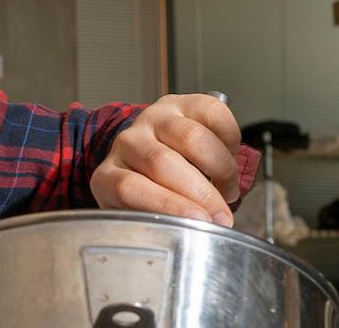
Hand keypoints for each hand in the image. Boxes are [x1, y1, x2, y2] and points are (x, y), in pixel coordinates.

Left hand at [91, 94, 243, 225]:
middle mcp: (127, 142)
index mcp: (108, 176)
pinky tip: (229, 159)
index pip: (129, 188)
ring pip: (191, 137)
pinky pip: (213, 113)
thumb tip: (188, 235)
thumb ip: (158, 225)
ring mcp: (154, 118)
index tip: (200, 221)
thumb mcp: (143, 217)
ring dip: (221, 169)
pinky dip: (230, 140)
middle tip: (223, 216)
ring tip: (229, 190)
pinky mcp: (183, 102)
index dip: (168, 204)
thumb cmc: (151, 193)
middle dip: (202, 194)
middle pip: (162, 163)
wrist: (152, 154)